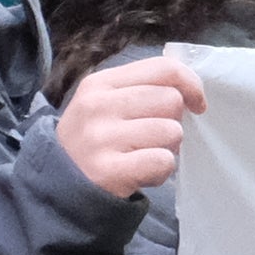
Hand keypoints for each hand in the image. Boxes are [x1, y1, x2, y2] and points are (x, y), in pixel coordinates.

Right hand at [56, 57, 202, 199]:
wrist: (58, 186)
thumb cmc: (94, 141)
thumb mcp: (105, 103)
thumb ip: (141, 88)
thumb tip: (189, 87)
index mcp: (99, 83)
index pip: (163, 68)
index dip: (191, 84)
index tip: (196, 103)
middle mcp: (97, 106)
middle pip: (171, 100)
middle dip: (172, 121)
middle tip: (153, 138)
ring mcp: (101, 138)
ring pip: (171, 131)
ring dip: (167, 148)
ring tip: (144, 155)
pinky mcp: (108, 171)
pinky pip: (162, 161)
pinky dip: (161, 171)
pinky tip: (141, 172)